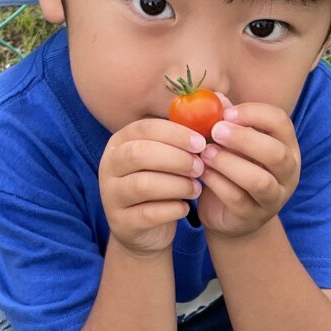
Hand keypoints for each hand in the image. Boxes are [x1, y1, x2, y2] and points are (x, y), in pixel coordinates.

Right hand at [100, 117, 207, 254]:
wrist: (145, 230)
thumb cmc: (162, 183)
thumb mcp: (169, 157)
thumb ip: (188, 133)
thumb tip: (220, 100)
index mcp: (121, 142)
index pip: (144, 128)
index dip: (175, 134)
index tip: (201, 143)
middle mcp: (109, 165)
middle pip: (139, 154)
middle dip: (175, 159)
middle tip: (200, 167)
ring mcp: (111, 195)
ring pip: (143, 184)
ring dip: (177, 185)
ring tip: (195, 188)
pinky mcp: (120, 221)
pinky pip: (148, 213)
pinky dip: (172, 210)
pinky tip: (184, 208)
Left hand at [196, 100, 300, 237]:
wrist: (230, 216)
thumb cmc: (233, 170)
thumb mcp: (231, 143)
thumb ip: (226, 121)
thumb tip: (214, 97)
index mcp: (286, 146)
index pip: (281, 122)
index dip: (254, 114)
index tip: (226, 113)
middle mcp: (288, 172)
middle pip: (276, 152)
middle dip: (244, 139)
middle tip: (215, 130)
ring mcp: (274, 197)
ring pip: (259, 180)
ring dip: (229, 163)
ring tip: (206, 153)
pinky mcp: (253, 216)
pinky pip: (238, 199)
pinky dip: (218, 183)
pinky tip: (202, 173)